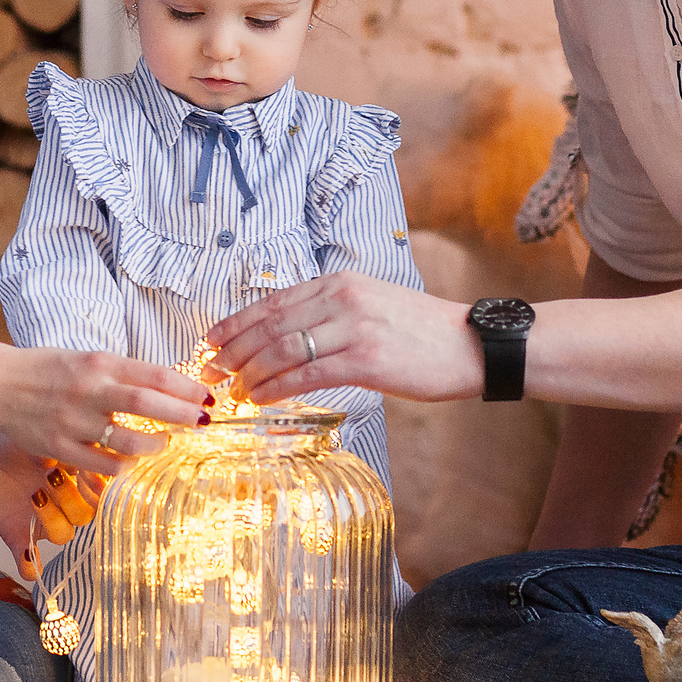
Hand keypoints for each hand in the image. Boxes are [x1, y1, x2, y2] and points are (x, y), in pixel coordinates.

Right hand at [0, 347, 209, 475]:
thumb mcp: (89, 360)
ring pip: (127, 441)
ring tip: (163, 443)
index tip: (205, 396)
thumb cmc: (49, 370)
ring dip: (154, 445)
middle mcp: (88, 390)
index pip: (153, 374)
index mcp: (99, 363)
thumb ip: (123, 374)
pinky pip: (102, 464)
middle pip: (146, 404)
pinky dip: (123, 465)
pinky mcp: (59, 447)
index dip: (185, 387)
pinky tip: (131, 460)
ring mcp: (73, 421)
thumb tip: (168, 388)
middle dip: (181, 414)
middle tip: (202, 421)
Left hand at [0, 432, 108, 578]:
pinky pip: (30, 563)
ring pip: (63, 535)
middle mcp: (64, 506)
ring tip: (35, 495)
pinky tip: (29, 558)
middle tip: (52, 475)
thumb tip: (75, 448)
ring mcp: (43, 523)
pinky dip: (30, 564)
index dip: (97, 486)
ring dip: (53, 519)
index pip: (100, 492)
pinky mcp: (19, 536)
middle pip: (85, 515)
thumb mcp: (37, 438)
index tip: (86, 471)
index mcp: (76, 481)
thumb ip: (58, 446)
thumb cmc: (15, 444)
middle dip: (72, 497)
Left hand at [206, 271, 484, 404]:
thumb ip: (332, 315)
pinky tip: (260, 398)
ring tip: (232, 390)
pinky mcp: (366, 359)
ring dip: (250, 372)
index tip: (210, 341)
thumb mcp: (372, 307)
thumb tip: (288, 336)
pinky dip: (276, 387)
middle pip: (270, 325)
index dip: (236, 323)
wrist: (472, 344)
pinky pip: (307, 373)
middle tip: (209, 371)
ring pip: (282, 349)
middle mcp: (342, 298)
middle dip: (232, 350)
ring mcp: (354, 327)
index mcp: (340, 283)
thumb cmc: (422, 333)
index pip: (272, 303)